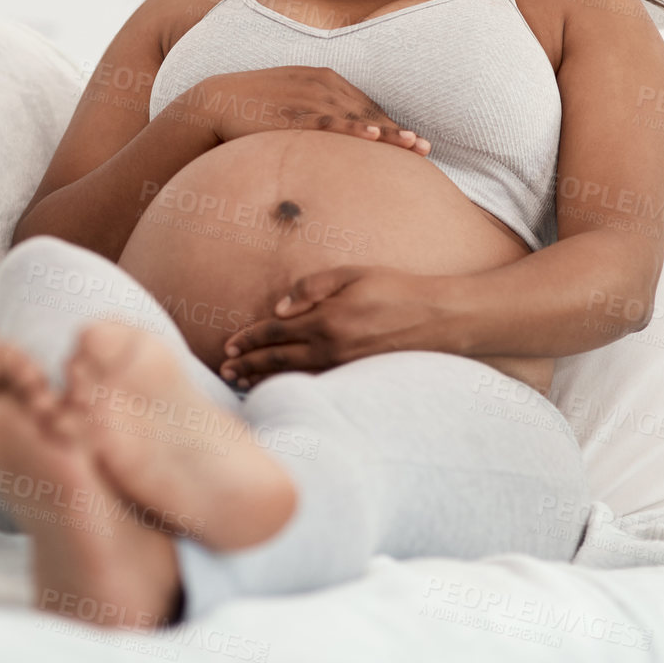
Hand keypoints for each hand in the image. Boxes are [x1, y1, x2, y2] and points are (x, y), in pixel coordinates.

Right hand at [174, 67, 431, 154]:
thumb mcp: (290, 103)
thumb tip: (332, 141)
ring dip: (386, 131)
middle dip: (397, 131)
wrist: (212, 105)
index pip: (365, 104)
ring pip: (355, 115)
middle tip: (424, 150)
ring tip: (411, 147)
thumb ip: (314, 114)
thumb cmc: (252, 110)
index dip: (391, 124)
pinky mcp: (291, 111)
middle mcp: (321, 83)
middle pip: (368, 110)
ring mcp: (307, 96)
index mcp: (323, 78)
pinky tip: (372, 135)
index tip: (413, 142)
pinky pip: (328, 121)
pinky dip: (352, 127)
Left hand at [218, 266, 454, 386]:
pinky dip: (292, 387)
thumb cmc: (395, 289)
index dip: (249, 339)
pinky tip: (281, 389)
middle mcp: (331, 349)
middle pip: (278, 360)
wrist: (439, 319)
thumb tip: (278, 308)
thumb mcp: (353, 274)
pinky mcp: (356, 377)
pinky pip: (315, 385)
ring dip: (264, 381)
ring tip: (241, 384)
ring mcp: (344, 367)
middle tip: (224, 371)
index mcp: (326, 320)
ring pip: (293, 378)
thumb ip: (312, 287)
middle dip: (248, 365)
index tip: (228, 345)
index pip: (275, 332)